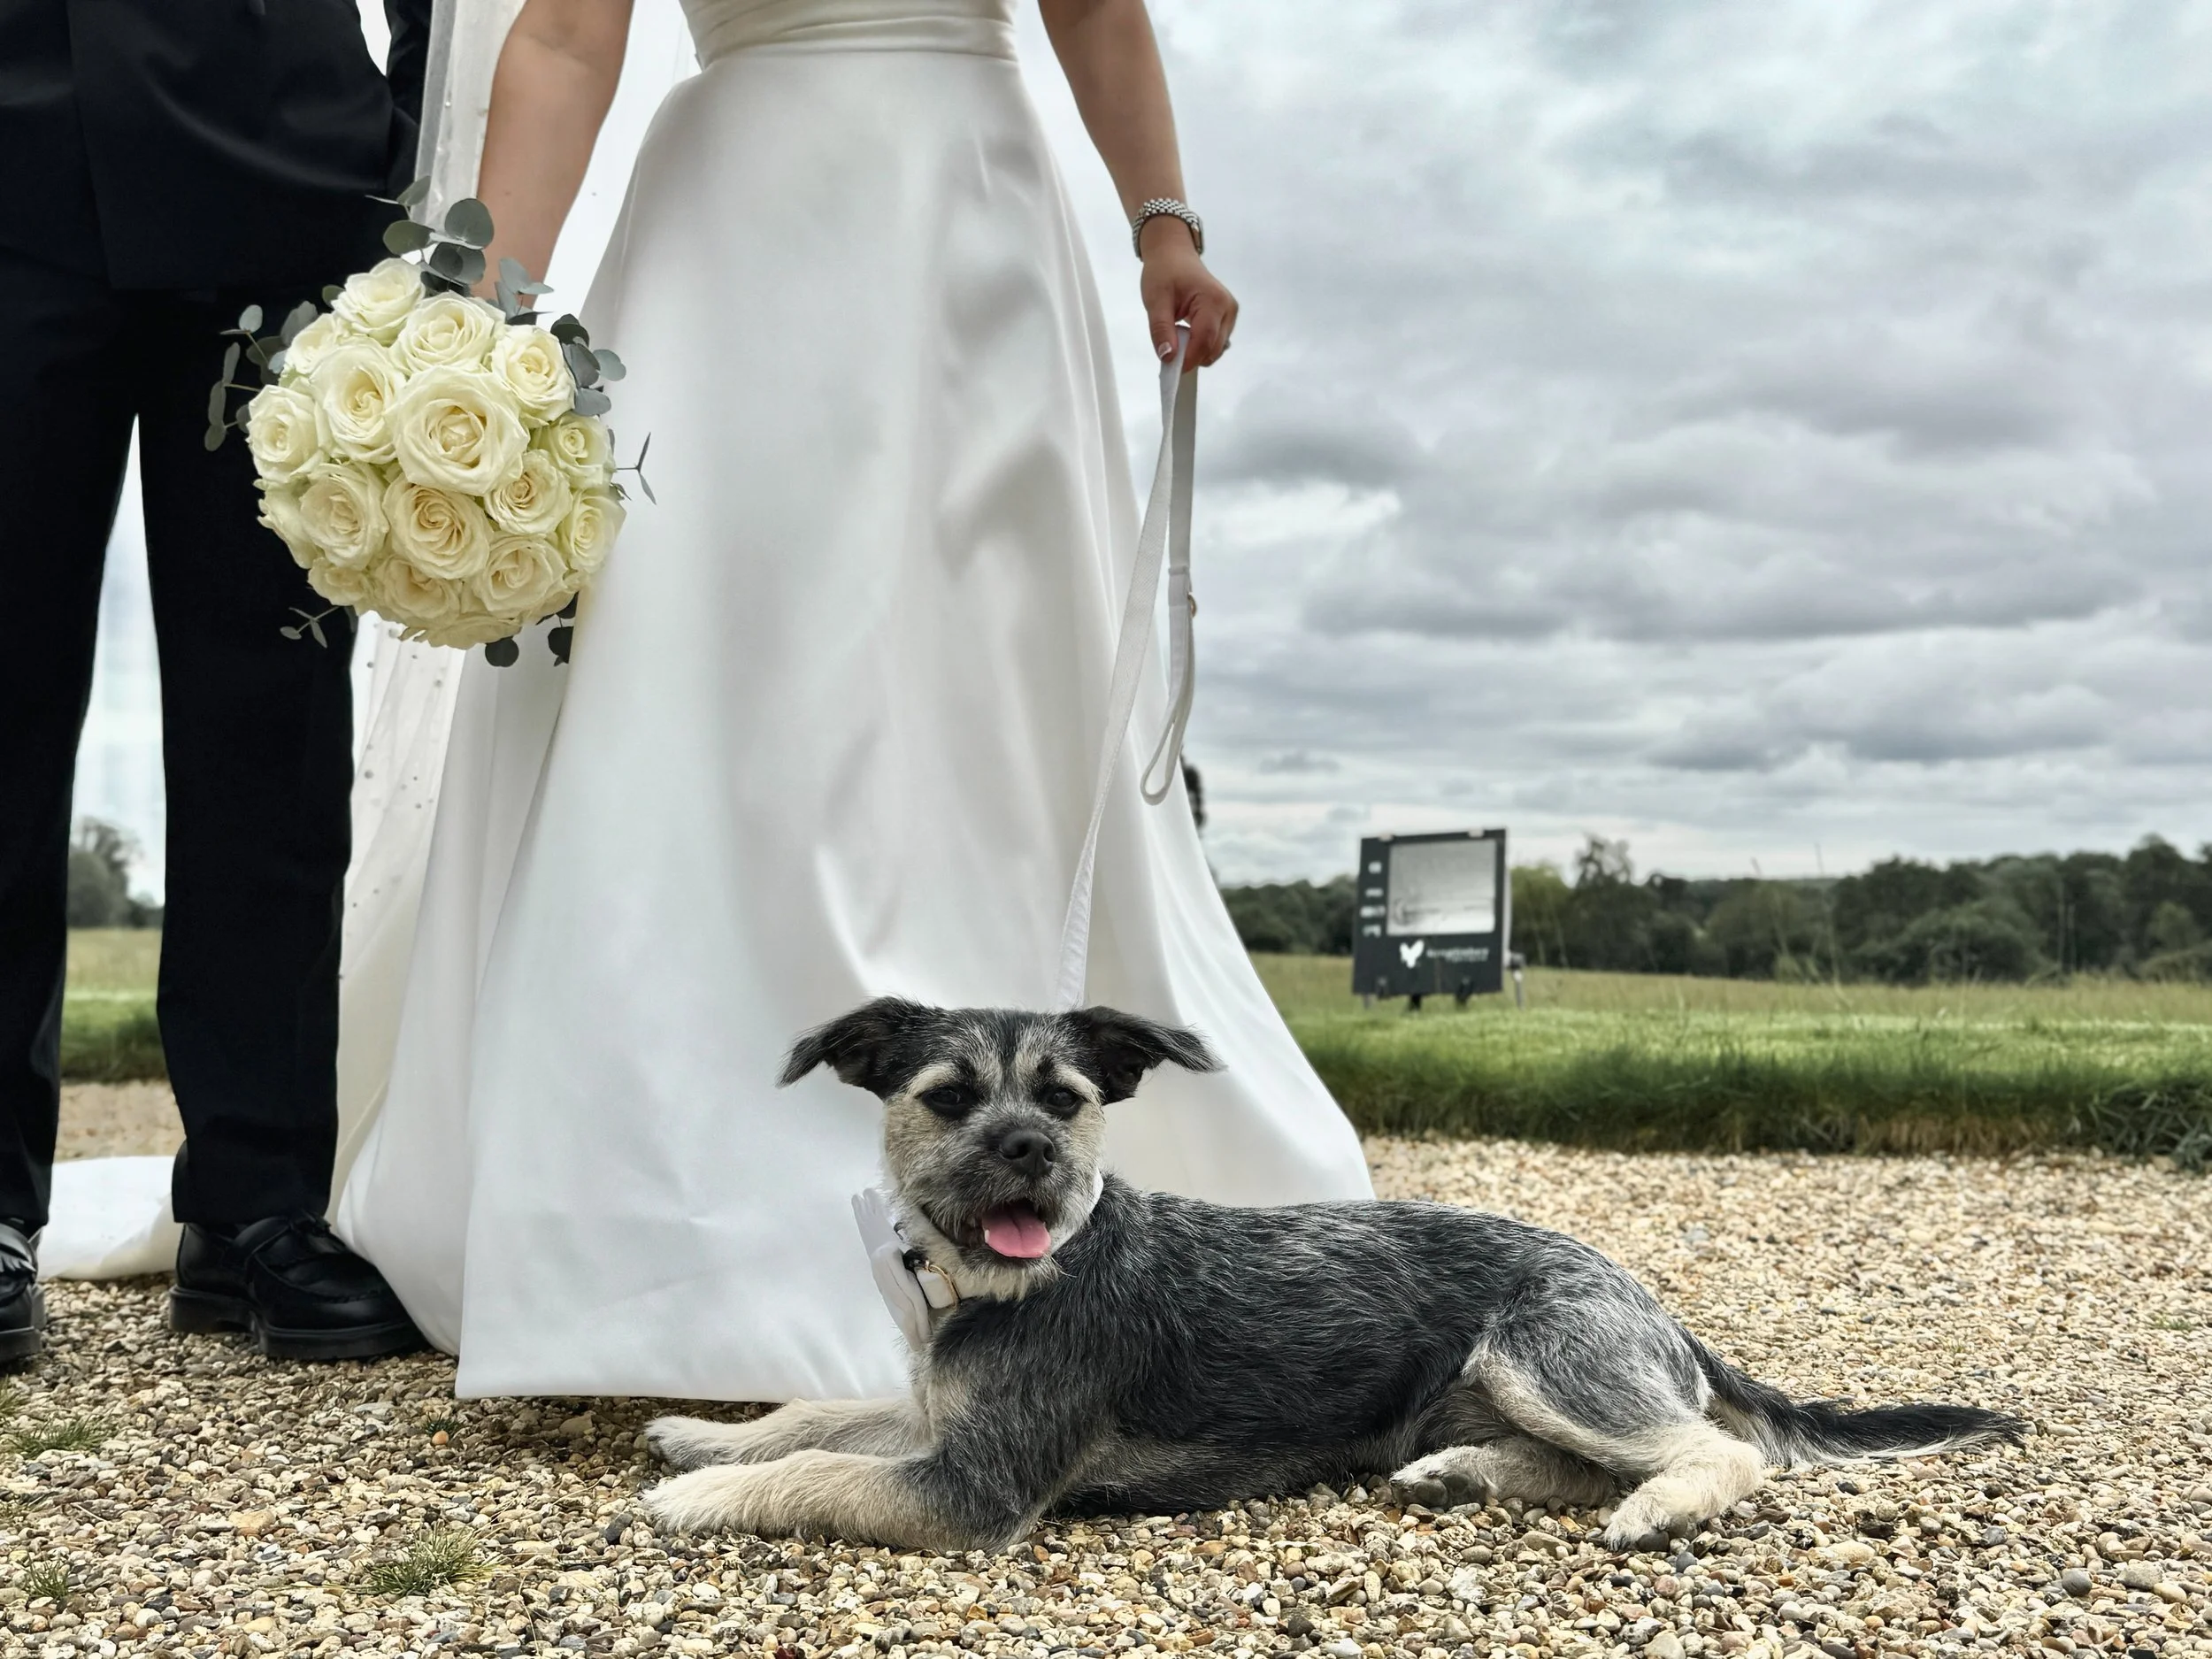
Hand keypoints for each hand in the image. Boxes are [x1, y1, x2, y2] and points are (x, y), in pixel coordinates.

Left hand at [1140, 221, 1236, 367]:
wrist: (1174, 254)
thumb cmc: (1164, 272)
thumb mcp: (1156, 301)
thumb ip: (1161, 330)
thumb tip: (1168, 357)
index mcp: (1213, 301)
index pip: (1205, 341)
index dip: (1189, 359)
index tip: (1170, 368)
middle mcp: (1228, 309)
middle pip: (1213, 348)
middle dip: (1191, 356)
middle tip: (1169, 348)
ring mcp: (1230, 314)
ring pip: (1216, 349)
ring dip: (1195, 351)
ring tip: (1176, 335)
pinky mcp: (1227, 318)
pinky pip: (1215, 342)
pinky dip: (1200, 346)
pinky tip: (1186, 335)